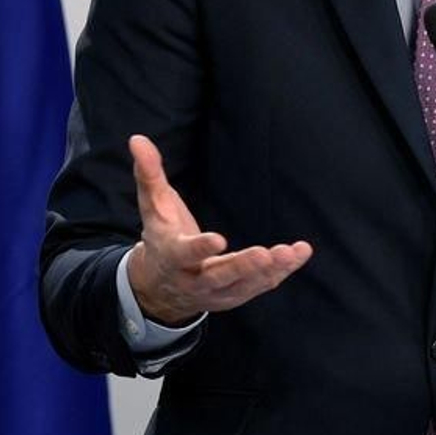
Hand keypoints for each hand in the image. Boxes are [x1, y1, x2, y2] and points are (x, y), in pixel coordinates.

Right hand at [125, 134, 312, 325]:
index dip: (200, 249)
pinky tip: (298, 255)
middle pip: (219, 276)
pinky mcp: (235, 295)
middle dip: (243, 267)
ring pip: (244, 285)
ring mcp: (216, 292)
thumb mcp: (152, 207)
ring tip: (292, 253)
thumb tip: (137, 138)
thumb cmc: (161, 236)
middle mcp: (193, 280)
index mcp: (172, 257)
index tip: (219, 239)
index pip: (185, 254)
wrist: (160, 287)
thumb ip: (148, 174)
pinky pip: (261, 286)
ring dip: (270, 271)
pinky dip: (281, 273)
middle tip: (265, 255)